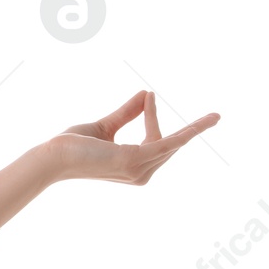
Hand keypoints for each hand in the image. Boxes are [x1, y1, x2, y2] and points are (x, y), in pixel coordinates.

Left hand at [46, 90, 219, 183]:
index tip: (147, 95)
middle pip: (169, 145)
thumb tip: (144, 94)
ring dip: (194, 130)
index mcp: (133, 168)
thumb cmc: (71, 146)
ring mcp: (138, 170)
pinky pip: (166, 143)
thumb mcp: (105, 126)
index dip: (153, 118)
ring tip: (216, 117)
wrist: (52, 157)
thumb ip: (126, 114)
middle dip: (190, 129)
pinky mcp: (134, 160)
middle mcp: (140, 174)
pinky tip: (198, 124)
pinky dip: (184, 132)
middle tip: (216, 116)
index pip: (156, 143)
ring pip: (173, 144)